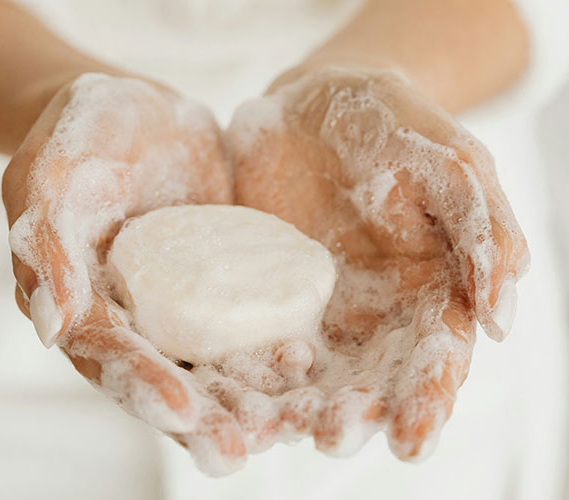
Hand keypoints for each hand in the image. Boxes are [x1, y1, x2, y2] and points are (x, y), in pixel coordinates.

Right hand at [2, 74, 246, 474]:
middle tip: (236, 454)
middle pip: (164, 376)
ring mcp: (180, 303)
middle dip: (199, 416)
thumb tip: (52, 326)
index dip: (143, 385)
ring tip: (284, 428)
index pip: (110, 355)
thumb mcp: (54, 174)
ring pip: (212, 360)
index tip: (183, 415)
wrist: (136, 107)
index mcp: (81, 302)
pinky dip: (272, 346)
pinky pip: (248, 318)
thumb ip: (48, 243)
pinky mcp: (223, 282)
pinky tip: (308, 364)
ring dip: (243, 398)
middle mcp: (131, 316)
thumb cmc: (81, 132)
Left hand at [221, 66, 528, 459]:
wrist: (313, 103)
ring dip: (295, 406)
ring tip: (278, 431)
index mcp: (428, 294)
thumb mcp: (450, 164)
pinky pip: (254, 341)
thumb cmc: (394, 125)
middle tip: (333, 440)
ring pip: (310, 374)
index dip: (426, 400)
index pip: (434, 359)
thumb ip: (482, 231)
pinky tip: (229, 395)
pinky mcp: (262, 296)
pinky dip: (244, 371)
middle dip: (355, 414)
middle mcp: (373, 316)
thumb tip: (498, 318)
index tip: (412, 438)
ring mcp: (315, 310)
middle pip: (369, 380)